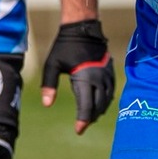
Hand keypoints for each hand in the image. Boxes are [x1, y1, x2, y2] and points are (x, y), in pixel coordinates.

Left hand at [40, 18, 113, 133]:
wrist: (83, 28)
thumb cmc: (64, 46)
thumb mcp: (52, 65)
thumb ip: (49, 85)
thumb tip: (47, 104)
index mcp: (84, 79)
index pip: (86, 106)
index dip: (83, 121)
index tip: (78, 130)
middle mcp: (99, 79)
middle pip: (98, 106)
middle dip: (91, 118)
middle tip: (82, 125)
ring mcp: (107, 75)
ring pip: (107, 100)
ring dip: (99, 110)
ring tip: (89, 117)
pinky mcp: (110, 71)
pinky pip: (111, 91)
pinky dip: (106, 100)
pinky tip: (99, 103)